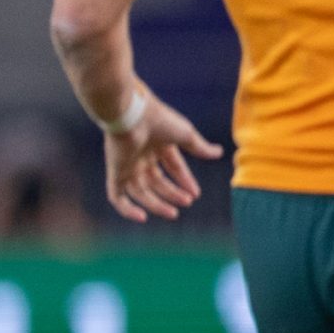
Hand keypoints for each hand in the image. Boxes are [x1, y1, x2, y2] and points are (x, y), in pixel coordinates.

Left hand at [102, 92, 223, 221]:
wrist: (133, 114)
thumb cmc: (159, 120)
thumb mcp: (185, 135)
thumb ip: (199, 147)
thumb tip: (219, 153)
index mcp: (158, 145)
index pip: (173, 167)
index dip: (184, 181)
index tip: (195, 194)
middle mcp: (141, 156)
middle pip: (156, 182)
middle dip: (172, 194)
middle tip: (186, 203)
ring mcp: (127, 164)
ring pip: (140, 192)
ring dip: (156, 204)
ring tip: (173, 213)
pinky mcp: (114, 171)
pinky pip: (117, 196)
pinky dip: (127, 209)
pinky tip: (142, 217)